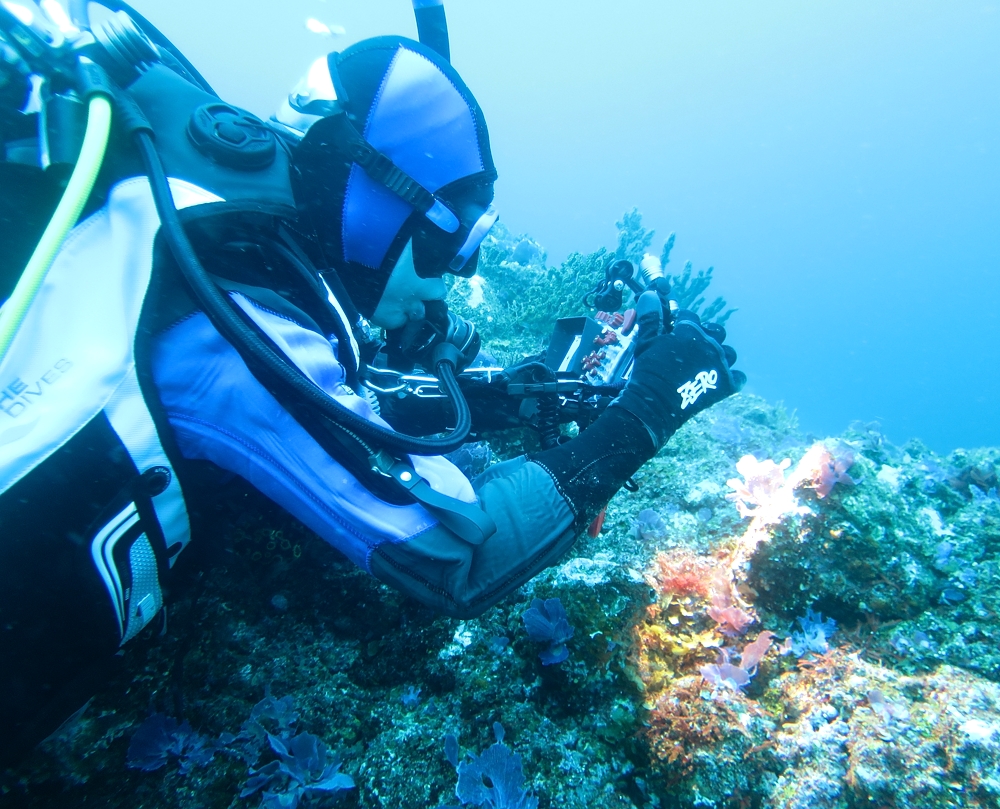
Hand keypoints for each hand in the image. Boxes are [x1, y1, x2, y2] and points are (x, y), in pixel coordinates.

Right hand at [613, 287, 745, 448]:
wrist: (655, 404)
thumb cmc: (649, 370)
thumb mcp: (646, 340)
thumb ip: (651, 316)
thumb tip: (649, 294)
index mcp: (691, 331)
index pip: (690, 317)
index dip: (681, 325)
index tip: (674, 334)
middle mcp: (710, 344)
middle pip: (715, 331)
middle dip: (705, 336)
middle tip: (691, 350)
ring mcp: (720, 364)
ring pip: (729, 352)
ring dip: (720, 355)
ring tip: (706, 364)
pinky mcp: (726, 384)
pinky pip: (738, 376)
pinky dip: (731, 377)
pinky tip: (718, 380)